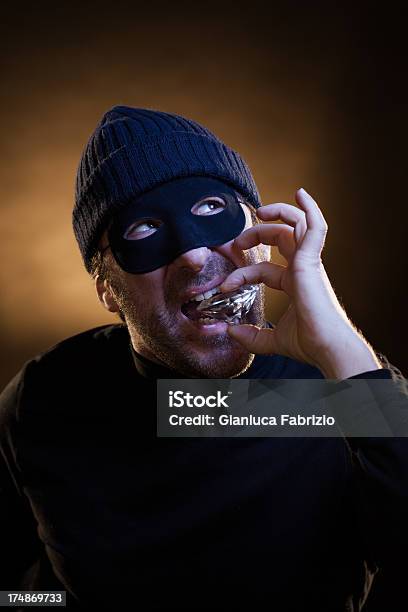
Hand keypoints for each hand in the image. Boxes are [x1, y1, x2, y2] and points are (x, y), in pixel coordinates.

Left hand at [220, 188, 381, 377]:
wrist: (326, 347)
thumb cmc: (308, 343)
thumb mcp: (272, 340)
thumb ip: (252, 337)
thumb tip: (231, 332)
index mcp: (295, 283)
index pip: (263, 269)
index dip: (241, 274)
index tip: (225, 286)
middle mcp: (303, 269)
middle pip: (282, 238)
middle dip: (257, 233)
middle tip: (236, 241)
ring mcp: (309, 263)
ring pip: (298, 225)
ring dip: (279, 212)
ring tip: (260, 211)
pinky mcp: (312, 261)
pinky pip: (316, 227)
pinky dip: (311, 208)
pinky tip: (301, 193)